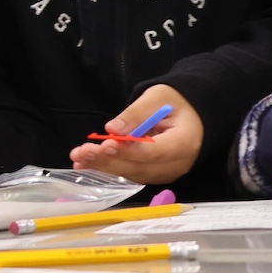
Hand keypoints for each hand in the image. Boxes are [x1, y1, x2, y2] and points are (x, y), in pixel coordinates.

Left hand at [68, 86, 201, 183]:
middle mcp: (177, 164)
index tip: (106, 145)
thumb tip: (112, 129)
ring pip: (133, 173)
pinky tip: (88, 162)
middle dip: (108, 160)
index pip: (155, 152)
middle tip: (81, 152)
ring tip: (79, 157)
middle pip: (140, 167)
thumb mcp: (157, 97)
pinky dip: (110, 168)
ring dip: (104, 166)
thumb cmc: (176, 103)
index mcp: (184, 143)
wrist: (192, 116)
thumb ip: (136, 113)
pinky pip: (132, 174)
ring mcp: (167, 172)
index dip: (129, 150)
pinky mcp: (156, 174)